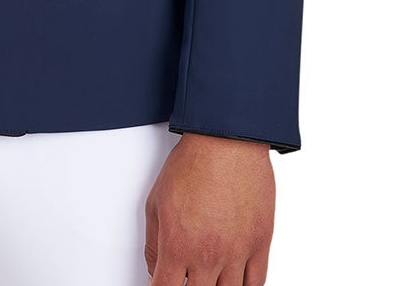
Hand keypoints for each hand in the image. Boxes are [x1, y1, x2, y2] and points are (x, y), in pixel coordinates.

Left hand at [144, 132, 274, 283]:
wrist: (226, 141)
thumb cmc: (192, 163)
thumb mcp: (156, 202)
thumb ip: (153, 243)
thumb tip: (155, 267)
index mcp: (177, 245)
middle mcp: (207, 254)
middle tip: (187, 278)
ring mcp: (236, 251)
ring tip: (209, 278)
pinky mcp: (259, 243)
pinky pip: (255, 283)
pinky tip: (234, 282)